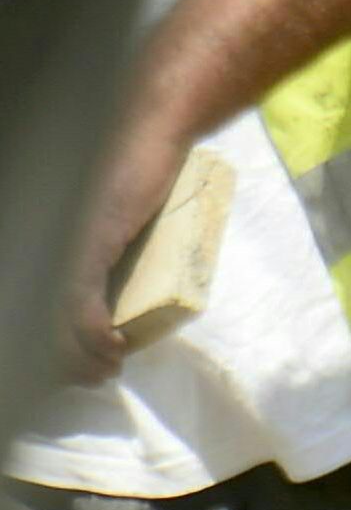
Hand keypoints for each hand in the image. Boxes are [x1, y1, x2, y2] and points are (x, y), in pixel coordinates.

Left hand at [60, 125, 189, 382]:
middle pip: (38, 316)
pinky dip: (89, 332)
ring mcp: (64, 244)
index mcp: (50, 243)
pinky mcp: (89, 242)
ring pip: (54, 317)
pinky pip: (78, 300)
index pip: (38, 304)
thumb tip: (116, 283)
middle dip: (62, 358)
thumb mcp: (115, 216)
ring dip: (79, 355)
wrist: (153, 132)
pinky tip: (110, 348)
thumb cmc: (139, 166)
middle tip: (90, 377)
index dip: (54, 344)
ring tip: (104, 370)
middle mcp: (46, 243)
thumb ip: (104, 246)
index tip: (79, 365)